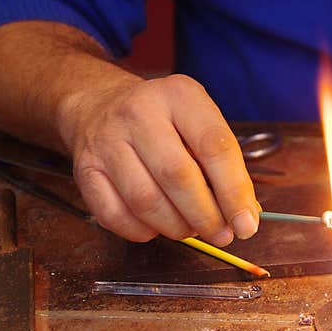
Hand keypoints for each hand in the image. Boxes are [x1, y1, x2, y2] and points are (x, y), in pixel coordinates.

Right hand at [63, 73, 258, 243]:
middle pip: (178, 176)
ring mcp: (106, 140)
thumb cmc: (165, 123)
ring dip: (177, 228)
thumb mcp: (200, 125)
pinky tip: (158, 226)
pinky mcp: (85, 169)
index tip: (247, 224)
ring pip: (146, 201)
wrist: (99, 104)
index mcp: (179, 95)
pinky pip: (116, 216)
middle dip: (206, 216)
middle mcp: (139, 112)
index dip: (235, 192)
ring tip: (192, 230)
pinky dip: (143, 232)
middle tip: (222, 235)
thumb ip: (226, 167)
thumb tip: (246, 216)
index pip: (214, 147)